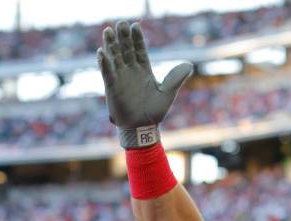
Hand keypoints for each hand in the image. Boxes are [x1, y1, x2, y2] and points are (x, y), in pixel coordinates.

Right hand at [97, 21, 192, 147]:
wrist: (143, 127)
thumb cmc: (154, 112)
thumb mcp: (167, 93)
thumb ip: (176, 78)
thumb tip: (189, 65)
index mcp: (144, 71)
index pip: (139, 50)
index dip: (137, 38)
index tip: (135, 25)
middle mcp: (131, 71)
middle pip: (126, 50)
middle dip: (123, 37)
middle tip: (121, 23)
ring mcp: (120, 78)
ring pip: (114, 58)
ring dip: (110, 45)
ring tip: (108, 31)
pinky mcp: (112, 88)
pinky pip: (107, 73)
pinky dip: (104, 63)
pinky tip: (101, 53)